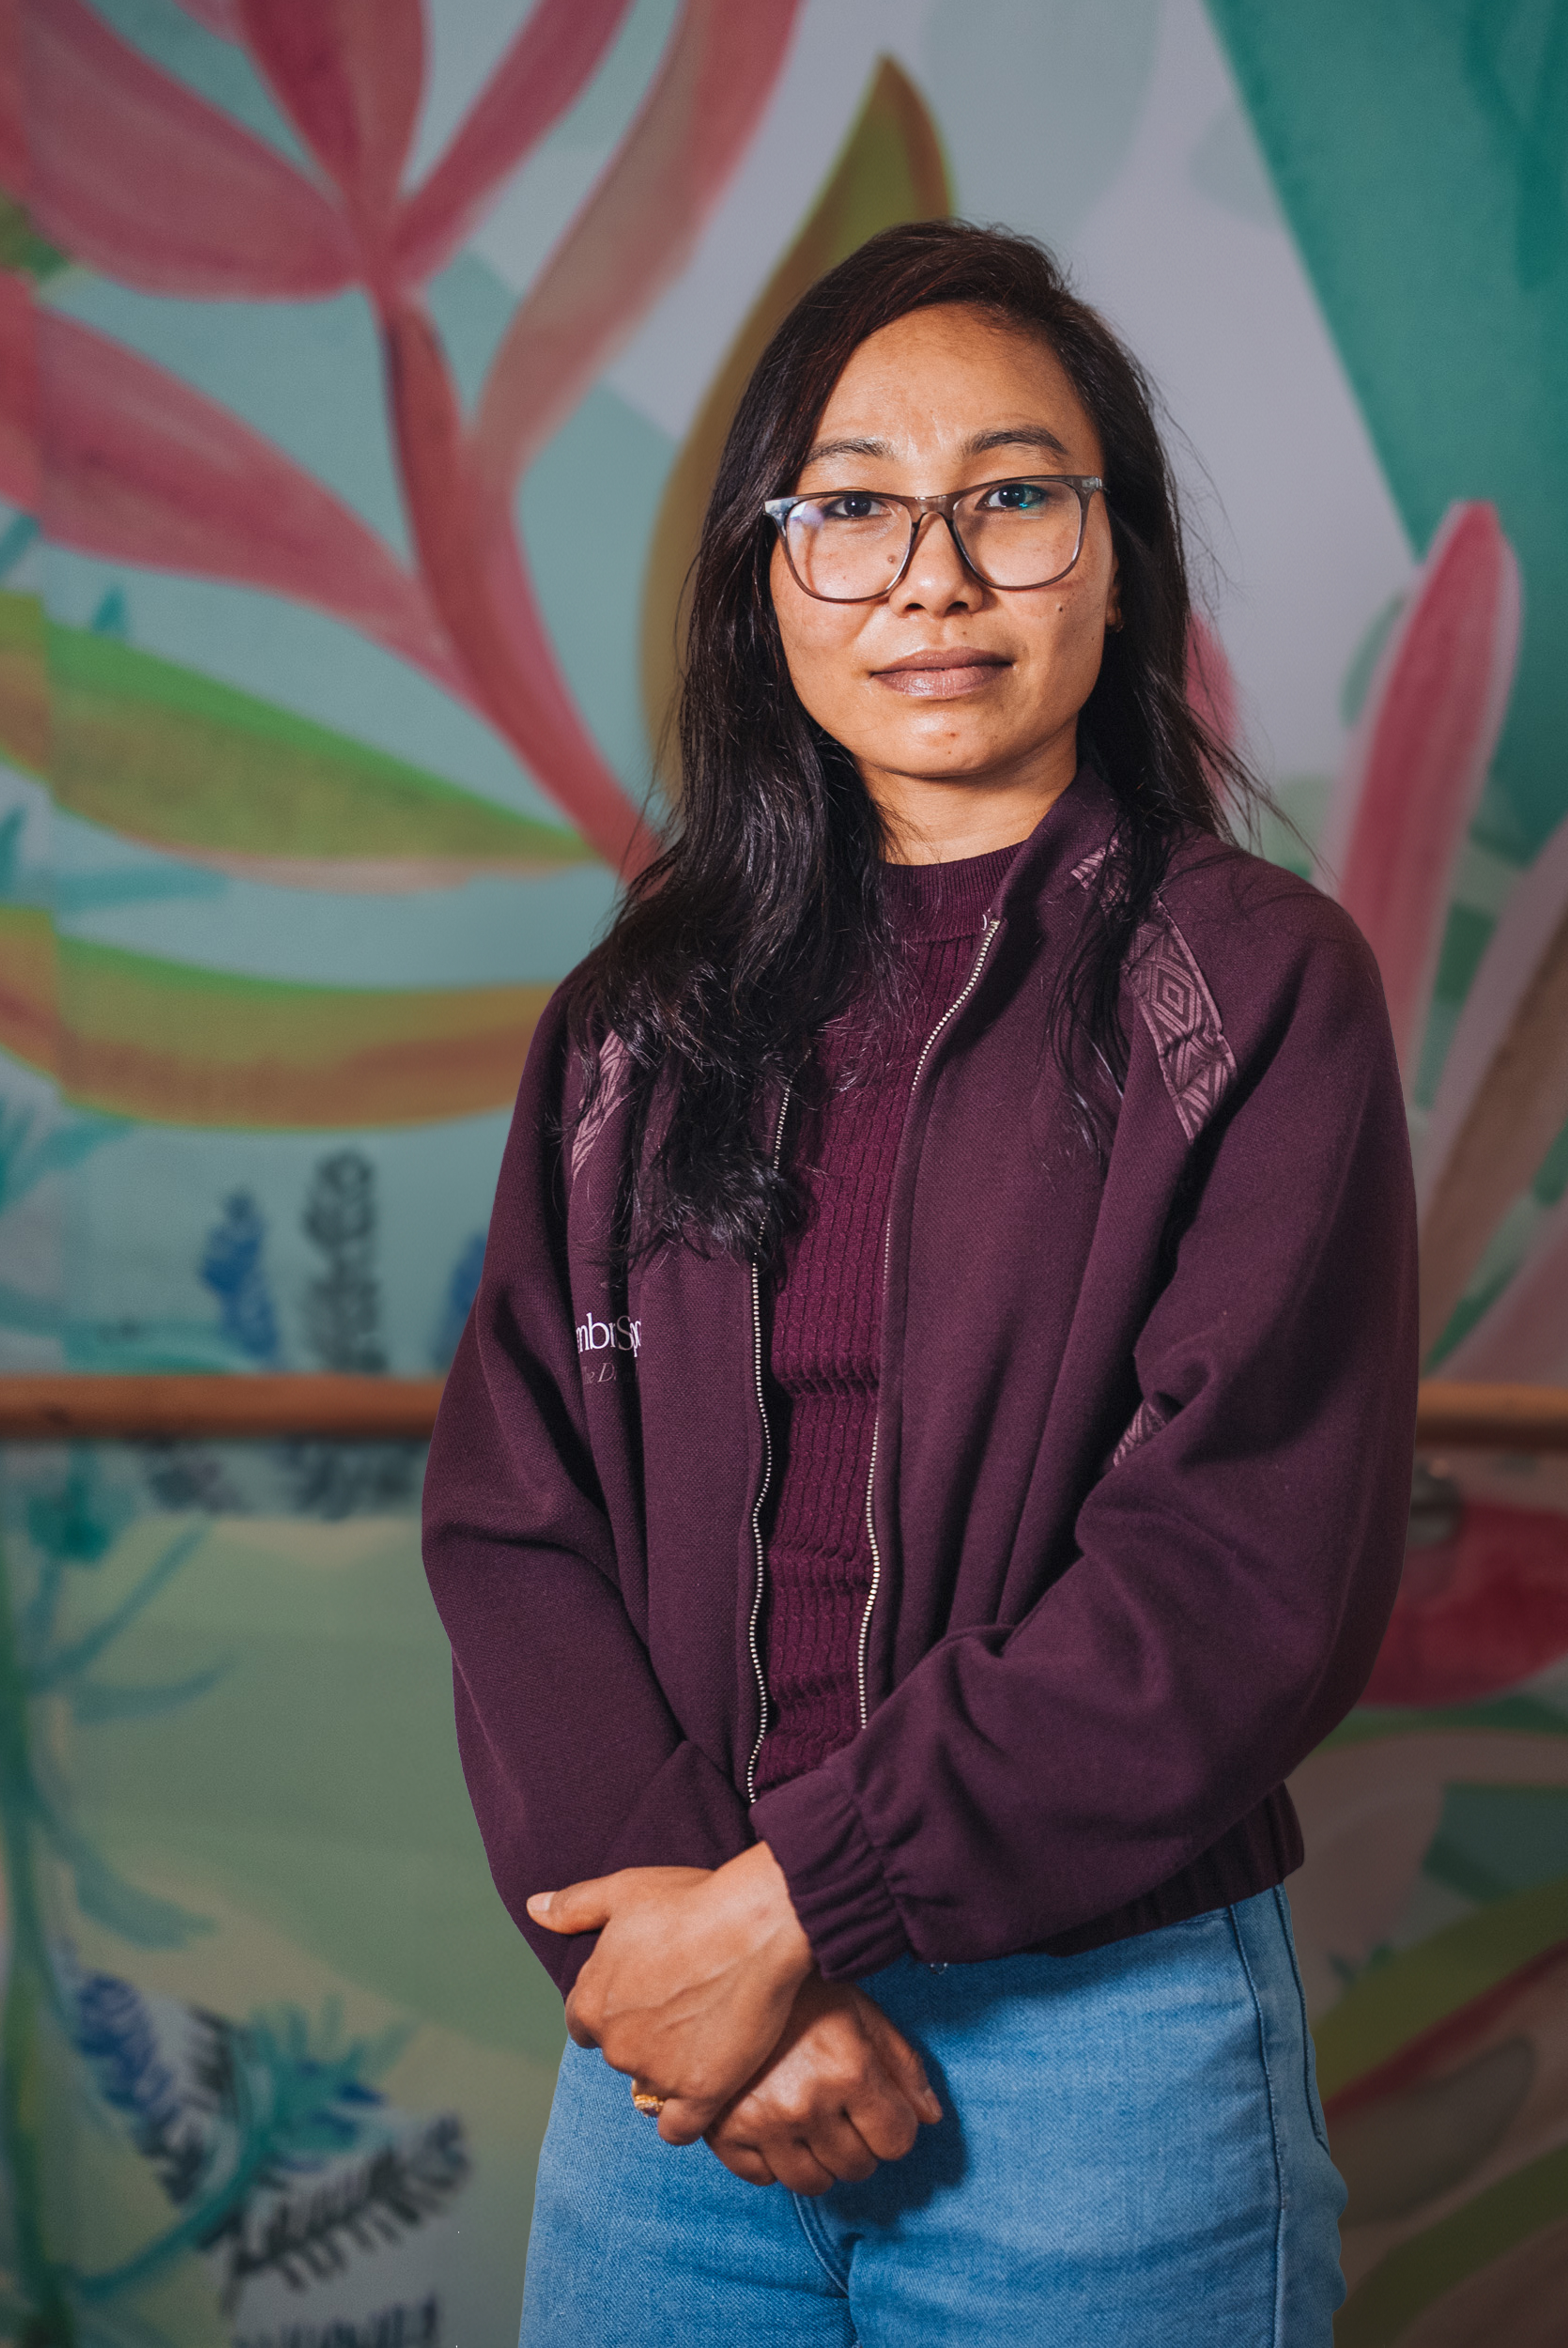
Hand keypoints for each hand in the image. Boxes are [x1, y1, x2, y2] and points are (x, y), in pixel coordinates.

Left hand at [527, 1844, 814, 2139]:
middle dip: (643, 2035)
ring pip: (650, 2087)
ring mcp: (656, 2072)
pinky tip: (705, 2091)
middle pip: (619, 2054)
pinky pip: (678, 2128)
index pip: (584, 2024)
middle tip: (682, 2006)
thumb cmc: (691, 1902)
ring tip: (705, 2036)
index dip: (614, 2007)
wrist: (755, 1925)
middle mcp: (615, 2045)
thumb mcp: (625, 1891)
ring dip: (668, 2069)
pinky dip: (687, 2117)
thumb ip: (575, 1907)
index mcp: (592, 2001)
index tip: (646, 1992)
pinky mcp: (699, 2093)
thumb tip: (535, 1908)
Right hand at [705, 1974, 941, 2193]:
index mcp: (847, 2070)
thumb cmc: (801, 1988)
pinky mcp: (723, 2133)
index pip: (896, 2141)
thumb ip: (903, 2066)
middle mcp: (805, 2104)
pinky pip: (763, 2179)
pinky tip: (775, 2125)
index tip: (881, 2108)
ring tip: (811, 2120)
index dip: (895, 2125)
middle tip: (843, 2109)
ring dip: (820, 2158)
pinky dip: (773, 2161)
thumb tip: (930, 2117)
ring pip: (812, 2183)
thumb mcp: (862, 2012)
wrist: (724, 1968)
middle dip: (860, 2142)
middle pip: (858, 2166)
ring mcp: (761, 2122)